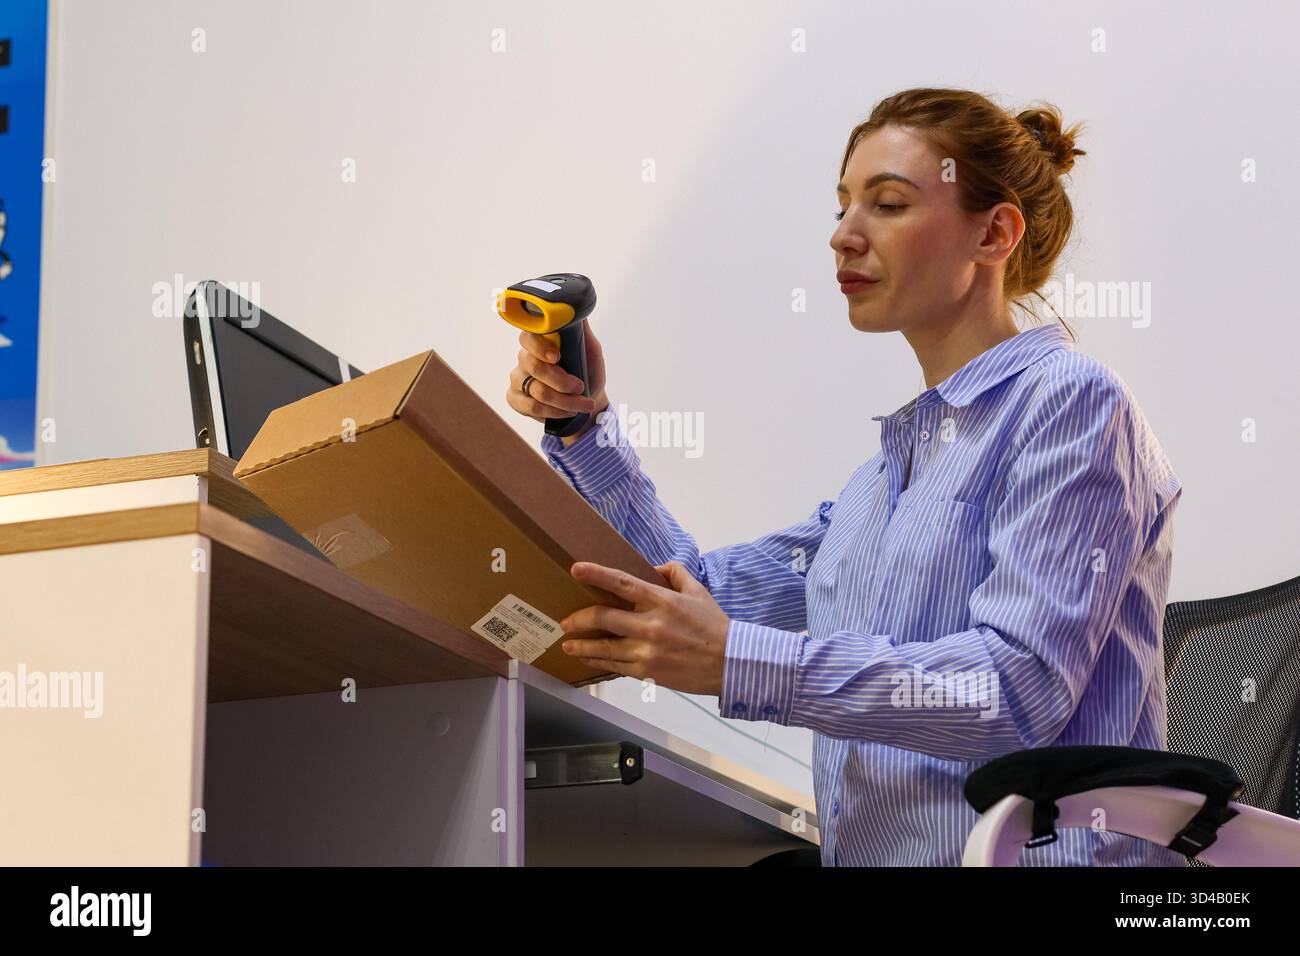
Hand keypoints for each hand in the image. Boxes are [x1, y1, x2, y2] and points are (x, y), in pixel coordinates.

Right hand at [506, 323, 607, 445]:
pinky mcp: (515, 399)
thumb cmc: (588, 371)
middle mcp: (524, 357)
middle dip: (562, 382)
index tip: (557, 357)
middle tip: (580, 387)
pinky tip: (566, 412)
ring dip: (565, 401)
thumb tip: (577, 303)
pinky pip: (531, 407)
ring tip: (583, 404)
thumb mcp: (590, 349)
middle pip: (534, 367)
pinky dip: (554, 412)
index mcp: (539, 341)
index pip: (528, 337)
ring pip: (537, 391)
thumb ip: (581, 329)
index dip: (540, 347)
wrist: (588, 400)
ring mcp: (518, 379)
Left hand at [558, 560, 729, 695]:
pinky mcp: (647, 672)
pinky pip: (614, 666)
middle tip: (566, 621)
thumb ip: (674, 573)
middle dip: (578, 619)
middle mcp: (650, 625)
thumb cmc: (713, 626)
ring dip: (581, 645)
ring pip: (604, 646)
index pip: (622, 583)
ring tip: (568, 644)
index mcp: (662, 601)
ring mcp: (647, 651)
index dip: (596, 574)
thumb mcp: (697, 591)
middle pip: (603, 617)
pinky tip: (587, 658)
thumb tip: (653, 568)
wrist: (730, 662)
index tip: (576, 569)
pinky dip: (597, 661)